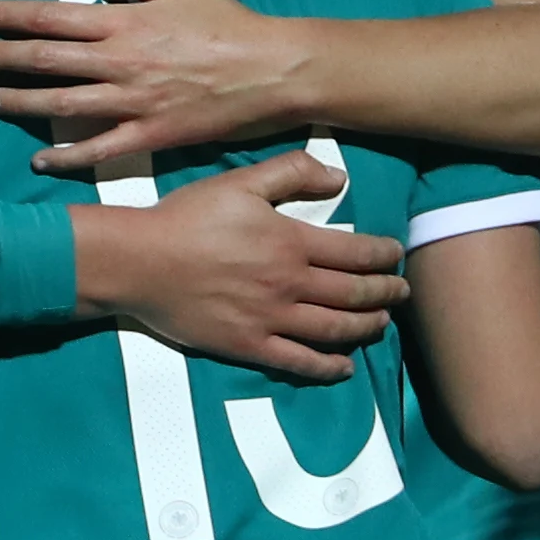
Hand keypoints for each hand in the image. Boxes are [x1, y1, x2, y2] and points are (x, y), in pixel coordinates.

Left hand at [0, 0, 305, 176]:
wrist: (272, 70)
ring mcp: (132, 102)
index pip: (51, 16)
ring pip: (61, 105)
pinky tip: (39, 158)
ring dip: (18, 104)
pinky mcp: (149, 137)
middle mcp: (120, 62)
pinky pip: (99, 149)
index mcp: (124, 21)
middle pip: (45, 60)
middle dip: (0, 59)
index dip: (10, 16)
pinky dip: (67, 156)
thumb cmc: (227, 20)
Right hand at [77, 149, 406, 383]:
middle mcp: (289, 284)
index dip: (384, 255)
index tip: (396, 255)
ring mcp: (270, 319)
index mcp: (292, 242)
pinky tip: (344, 367)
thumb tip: (339, 178)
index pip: (357, 253)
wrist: (140, 261)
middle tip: (400, 292)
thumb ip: (292, 172)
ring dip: (366, 328)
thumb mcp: (241, 182)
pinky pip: (297, 362)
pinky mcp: (247, 345)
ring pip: (334, 329)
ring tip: (381, 324)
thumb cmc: (187, 217)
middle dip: (385, 293)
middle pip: (354, 294)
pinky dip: (327, 367)